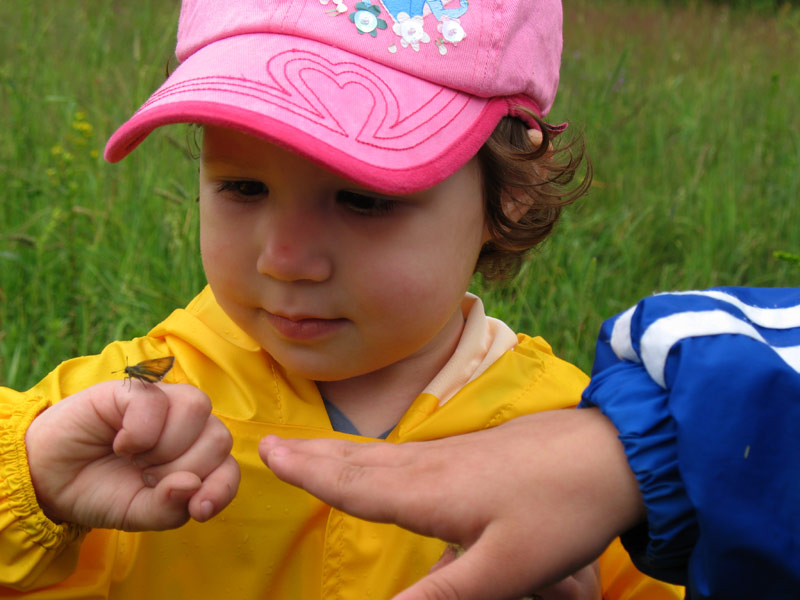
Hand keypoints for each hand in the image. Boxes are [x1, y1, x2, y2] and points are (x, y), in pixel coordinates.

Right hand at [25, 381, 239, 530]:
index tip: (197, 510)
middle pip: (219, 438)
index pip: (230, 467)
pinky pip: (157, 403)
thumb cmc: (103, 491)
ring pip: (197, 410)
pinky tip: (121, 442)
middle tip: (146, 476)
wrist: (50, 479)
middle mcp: (188, 424)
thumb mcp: (139, 514)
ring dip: (165, 447)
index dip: (221, 489)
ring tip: (137, 458)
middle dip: (182, 469)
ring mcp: (164, 401)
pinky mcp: (136, 388)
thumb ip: (170, 507)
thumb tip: (191, 485)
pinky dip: (139, 433)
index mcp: (196, 454)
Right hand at [260, 409, 642, 599]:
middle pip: (359, 464)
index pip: (353, 486)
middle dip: (313, 457)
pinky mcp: (474, 451)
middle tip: (272, 445)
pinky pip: (408, 453)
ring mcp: (454, 454)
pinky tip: (384, 459)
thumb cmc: (559, 510)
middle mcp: (431, 466)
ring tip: (312, 450)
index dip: (309, 474)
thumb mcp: (505, 566)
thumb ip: (443, 594)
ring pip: (382, 455)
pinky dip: (377, 455)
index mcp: (428, 492)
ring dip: (340, 453)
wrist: (611, 454)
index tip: (268, 453)